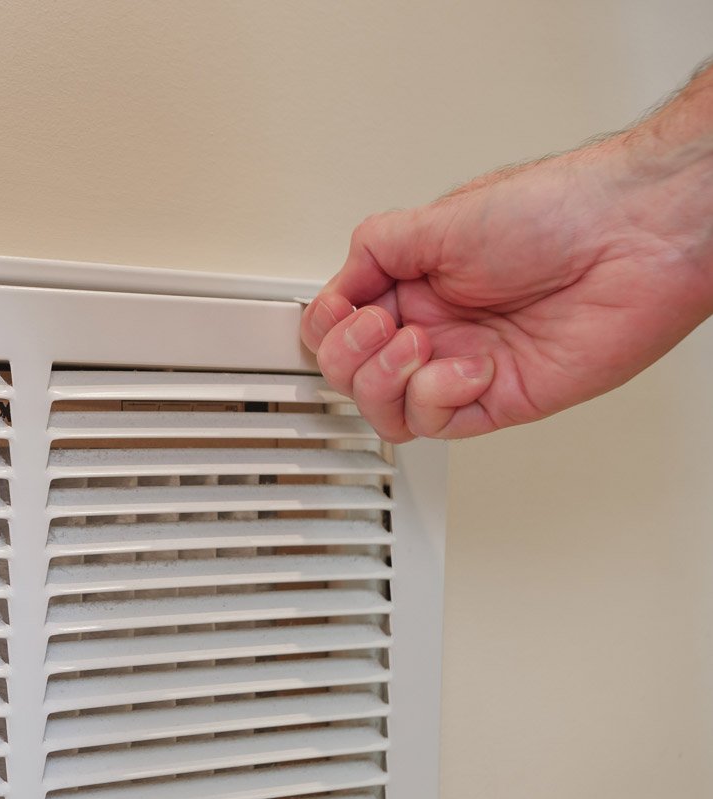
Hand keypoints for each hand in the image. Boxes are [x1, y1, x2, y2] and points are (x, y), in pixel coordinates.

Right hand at [301, 132, 712, 441]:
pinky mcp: (499, 399)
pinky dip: (438, 396)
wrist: (632, 236)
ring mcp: (463, 365)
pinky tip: (470, 364)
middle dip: (350, 354)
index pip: (338, 324)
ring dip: (385, 380)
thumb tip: (338, 283)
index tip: (349, 306)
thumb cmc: (559, 210)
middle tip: (383, 325)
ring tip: (419, 344)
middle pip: (349, 374)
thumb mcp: (438, 216)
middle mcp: (436, 326)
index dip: (330, 324)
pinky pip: (438, 423)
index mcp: (415, 282)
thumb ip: (375, 247)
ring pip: (385, 409)